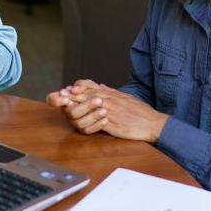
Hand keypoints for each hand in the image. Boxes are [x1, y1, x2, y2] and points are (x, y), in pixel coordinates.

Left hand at [47, 81, 167, 141]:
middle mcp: (110, 101)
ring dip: (77, 108)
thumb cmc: (139, 112)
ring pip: (90, 107)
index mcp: (111, 94)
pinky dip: (88, 122)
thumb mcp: (125, 98)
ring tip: (66, 108)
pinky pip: (98, 123)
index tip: (66, 89)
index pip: (91, 88)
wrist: (153, 123)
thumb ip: (111, 92)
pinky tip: (82, 122)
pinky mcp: (114, 124)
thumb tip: (100, 86)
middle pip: (87, 95)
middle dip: (71, 96)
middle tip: (58, 96)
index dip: (77, 88)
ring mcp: (111, 112)